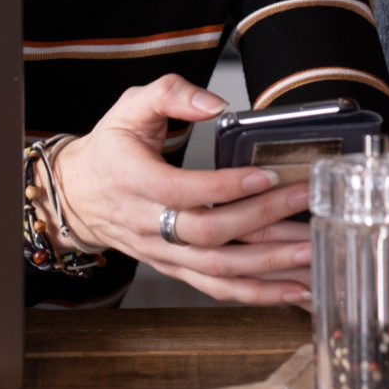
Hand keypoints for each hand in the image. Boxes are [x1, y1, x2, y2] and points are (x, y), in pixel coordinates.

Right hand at [51, 74, 314, 304]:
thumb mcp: (130, 106)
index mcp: (133, 180)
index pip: (182, 191)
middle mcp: (147, 224)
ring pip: (217, 270)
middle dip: (262, 221)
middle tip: (305, 204)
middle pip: (208, 234)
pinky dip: (259, 294)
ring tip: (311, 253)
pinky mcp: (175, 269)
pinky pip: (218, 289)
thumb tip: (214, 104)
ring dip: (269, 267)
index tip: (266, 175)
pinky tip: (294, 290)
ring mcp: (162, 253)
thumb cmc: (110, 149)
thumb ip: (170, 94)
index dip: (224, 188)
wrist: (78, 195)